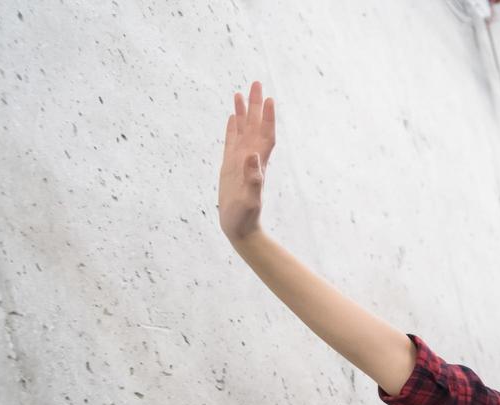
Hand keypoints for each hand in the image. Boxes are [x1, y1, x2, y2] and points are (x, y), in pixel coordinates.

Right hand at [219, 81, 276, 242]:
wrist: (240, 228)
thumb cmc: (246, 216)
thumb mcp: (251, 198)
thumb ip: (253, 178)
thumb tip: (254, 156)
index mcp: (258, 163)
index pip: (265, 135)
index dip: (268, 118)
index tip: (269, 98)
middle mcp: (251, 158)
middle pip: (255, 126)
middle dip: (256, 105)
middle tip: (256, 82)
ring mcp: (240, 160)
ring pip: (243, 130)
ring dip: (244, 112)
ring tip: (240, 92)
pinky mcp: (230, 166)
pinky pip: (231, 141)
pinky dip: (233, 127)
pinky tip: (233, 116)